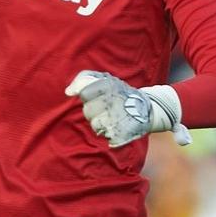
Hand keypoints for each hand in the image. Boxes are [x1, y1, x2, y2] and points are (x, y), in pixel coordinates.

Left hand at [65, 70, 191, 147]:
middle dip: (94, 111)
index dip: (88, 97)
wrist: (147, 109)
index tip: (97, 97)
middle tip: (107, 108)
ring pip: (95, 125)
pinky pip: (105, 137)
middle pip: (87, 111)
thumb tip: (67, 92)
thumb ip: (83, 79)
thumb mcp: (105, 79)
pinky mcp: (121, 134)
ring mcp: (117, 119)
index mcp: (108, 85)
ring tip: (113, 117)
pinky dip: (110, 134)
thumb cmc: (119, 93)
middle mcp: (112, 101)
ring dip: (101, 123)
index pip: (84, 93)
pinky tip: (118, 126)